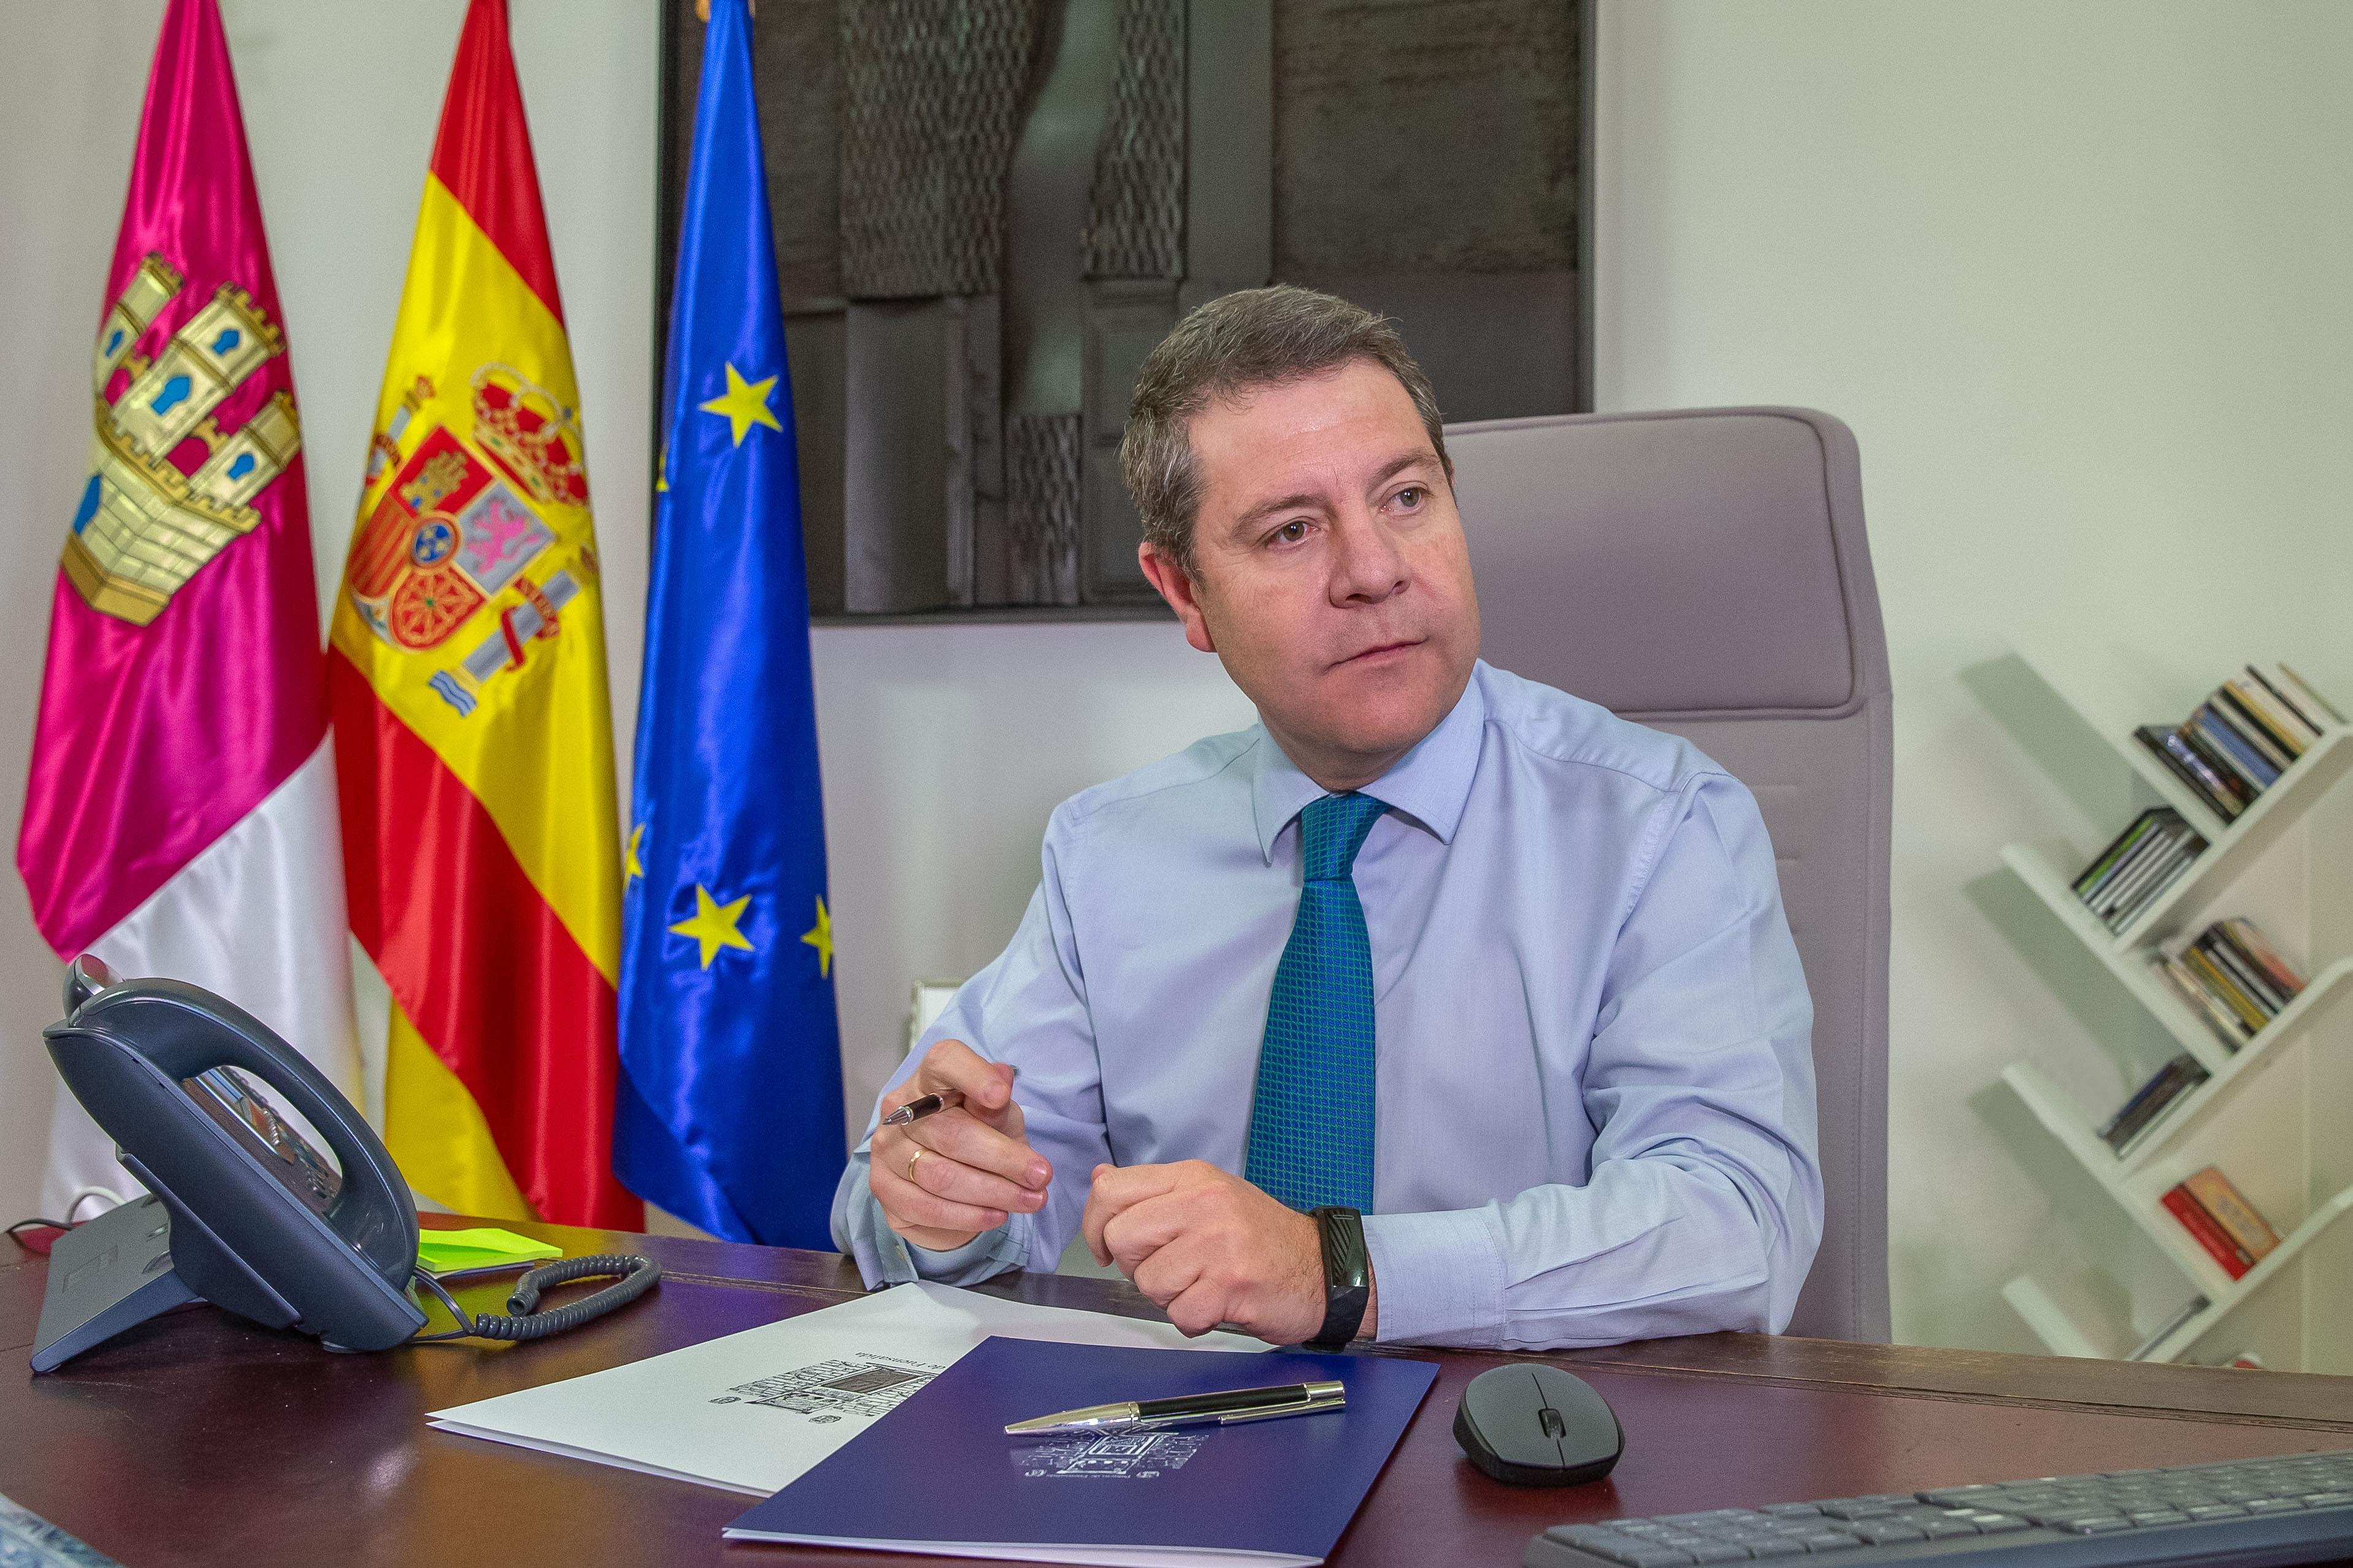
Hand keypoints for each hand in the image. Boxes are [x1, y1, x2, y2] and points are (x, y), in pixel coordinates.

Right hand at [871, 1039, 1051, 1251]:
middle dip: (1003, 1158)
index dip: (972, 1076)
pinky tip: (996, 1215)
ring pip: (940, 1176)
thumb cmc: (981, 1134)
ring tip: (1031, 1200)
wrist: (953, 1178)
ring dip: (992, 1192)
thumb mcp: (998, 1118)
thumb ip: (996, 1105)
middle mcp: (900, 1108)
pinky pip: (926, 1207)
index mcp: (929, 1077)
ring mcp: (886, 1148)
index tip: (1001, 1096)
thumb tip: (1003, 1078)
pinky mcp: (883, 1187)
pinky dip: (967, 1216)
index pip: (945, 1062)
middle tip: (1042, 1176)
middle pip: (951, 1132)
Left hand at [1081, 1160, 1375, 1343]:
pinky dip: (1194, 1320)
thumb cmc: (1258, 1237)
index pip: (1111, 1192)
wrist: (1321, 1268)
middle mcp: (1203, 1202)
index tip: (1108, 1249)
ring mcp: (1218, 1242)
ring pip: (1148, 1282)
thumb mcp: (1205, 1197)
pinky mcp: (1231, 1283)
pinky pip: (1180, 1314)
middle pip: (1122, 1239)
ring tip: (1203, 1285)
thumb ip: (1151, 1193)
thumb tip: (1100, 1179)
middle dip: (1137, 1266)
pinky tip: (1218, 1304)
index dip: (1096, 1227)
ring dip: (1170, 1297)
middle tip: (1172, 1269)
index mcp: (1191, 1178)